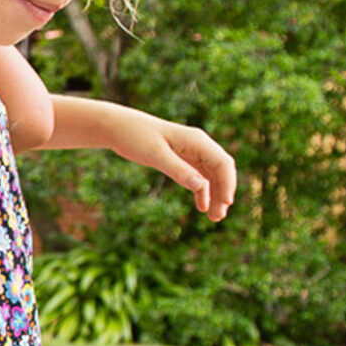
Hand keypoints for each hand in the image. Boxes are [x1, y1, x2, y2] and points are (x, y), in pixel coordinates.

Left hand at [112, 115, 236, 221]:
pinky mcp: (181, 159)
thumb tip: (201, 186)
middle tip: (218, 217)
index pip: (222, 163)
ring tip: (214, 218)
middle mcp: (198, 145)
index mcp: (196, 140)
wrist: (117, 127)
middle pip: (220, 171)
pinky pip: (198, 176)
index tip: (226, 204)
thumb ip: (178, 170)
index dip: (228, 184)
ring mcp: (191, 152)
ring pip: (211, 175)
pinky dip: (202, 191)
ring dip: (215, 195)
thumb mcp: (156, 155)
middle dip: (223, 193)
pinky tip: (202, 207)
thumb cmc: (135, 137)